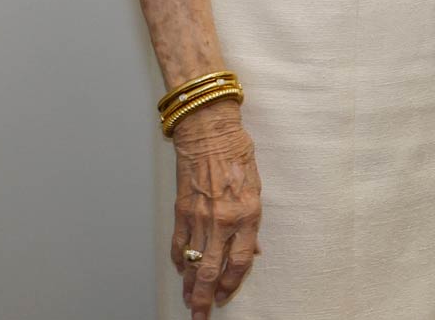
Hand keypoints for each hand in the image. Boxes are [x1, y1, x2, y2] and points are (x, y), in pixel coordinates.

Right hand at [171, 103, 262, 317]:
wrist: (209, 132)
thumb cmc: (237, 155)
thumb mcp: (256, 188)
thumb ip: (251, 224)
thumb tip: (251, 250)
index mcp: (246, 215)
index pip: (239, 262)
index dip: (232, 283)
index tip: (225, 296)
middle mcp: (222, 220)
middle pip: (211, 270)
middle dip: (205, 297)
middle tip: (201, 315)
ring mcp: (199, 217)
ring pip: (191, 263)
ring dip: (189, 286)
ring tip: (189, 302)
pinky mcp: (181, 211)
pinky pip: (178, 244)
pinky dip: (178, 261)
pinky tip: (179, 272)